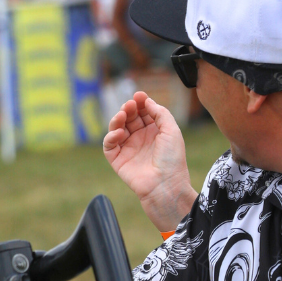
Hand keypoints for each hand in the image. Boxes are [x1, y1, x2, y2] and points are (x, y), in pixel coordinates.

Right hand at [103, 90, 196, 231]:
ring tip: (122, 115)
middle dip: (128, 109)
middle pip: (129, 117)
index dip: (141, 103)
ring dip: (117, 119)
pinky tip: (119, 133)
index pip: (144, 112)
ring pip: (117, 128)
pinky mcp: (118, 160)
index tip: (139, 96)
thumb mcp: (172, 131)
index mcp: (155, 131)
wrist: (166, 185)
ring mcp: (129, 148)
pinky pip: (109, 145)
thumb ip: (160, 113)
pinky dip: (111, 136)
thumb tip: (146, 101)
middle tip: (129, 105)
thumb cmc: (172, 159)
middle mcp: (141, 138)